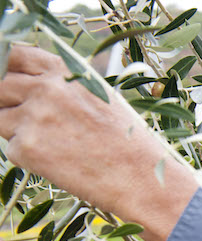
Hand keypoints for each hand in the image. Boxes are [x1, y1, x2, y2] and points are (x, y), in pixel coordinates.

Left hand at [0, 45, 197, 240]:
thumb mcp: (101, 98)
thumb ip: (64, 86)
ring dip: (17, 131)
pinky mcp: (26, 148)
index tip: (17, 86)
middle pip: (1, 87)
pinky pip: (11, 149)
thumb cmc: (131, 144)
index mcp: (66, 71)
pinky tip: (62, 163)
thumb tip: (32, 86)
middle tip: (38, 124)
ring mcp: (33, 117)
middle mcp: (46, 88)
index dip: (12, 72)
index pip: (15, 56)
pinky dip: (30, 158)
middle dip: (10, 104)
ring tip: (55, 146)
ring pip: (0, 118)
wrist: (144, 181)